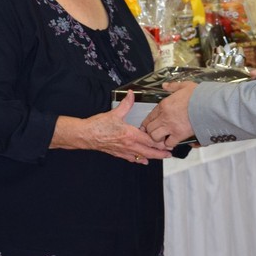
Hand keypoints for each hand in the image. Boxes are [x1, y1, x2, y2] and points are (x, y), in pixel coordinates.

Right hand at [52, 91, 172, 162]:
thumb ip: (126, 104)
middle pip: (149, 151)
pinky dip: (139, 160)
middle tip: (169, 154)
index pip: (150, 140)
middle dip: (160, 153)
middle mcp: (129, 145)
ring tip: (160, 157)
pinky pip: (131, 159)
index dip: (160, 143)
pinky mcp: (118, 153)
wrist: (85, 135)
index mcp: (130, 134)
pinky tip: (143, 160)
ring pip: (142, 156)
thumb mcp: (114, 113)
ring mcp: (124, 151)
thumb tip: (131, 94)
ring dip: (152, 157)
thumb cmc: (98, 126)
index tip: (168, 143)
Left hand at [143, 81, 196, 147]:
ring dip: (159, 139)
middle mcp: (164, 116)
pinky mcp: (179, 134)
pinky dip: (169, 144)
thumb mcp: (185, 86)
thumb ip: (173, 86)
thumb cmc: (198, 95)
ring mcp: (171, 126)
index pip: (149, 117)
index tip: (147, 127)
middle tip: (157, 133)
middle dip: (152, 132)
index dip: (147, 124)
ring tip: (164, 138)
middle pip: (149, 128)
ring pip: (155, 137)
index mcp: (164, 105)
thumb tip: (164, 85)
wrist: (209, 104)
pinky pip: (169, 143)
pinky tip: (172, 142)